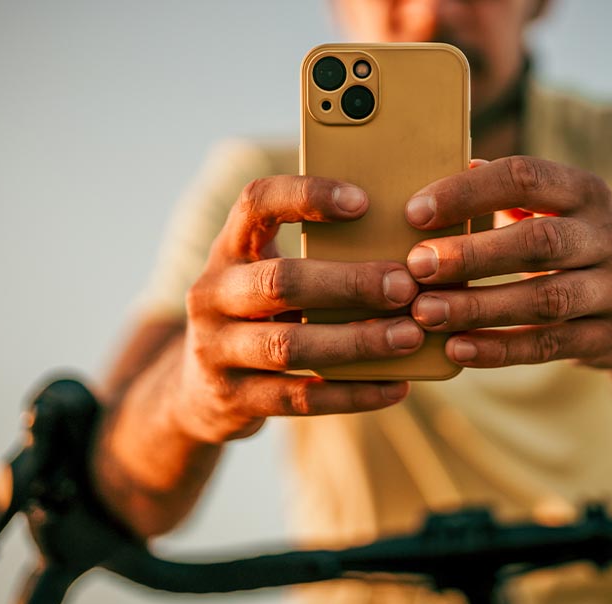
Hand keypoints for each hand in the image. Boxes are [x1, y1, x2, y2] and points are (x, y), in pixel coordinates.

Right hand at [177, 175, 424, 442]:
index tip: (363, 201)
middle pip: (279, 282)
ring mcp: (215, 350)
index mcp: (228, 249)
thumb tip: (412, 242)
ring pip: (288, 346)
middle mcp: (212, 294)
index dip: (305, 195)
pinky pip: (298, 399)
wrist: (199, 391)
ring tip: (410, 336)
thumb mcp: (267, 274)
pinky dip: (351, 394)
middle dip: (348, 284)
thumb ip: (317, 256)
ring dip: (356, 342)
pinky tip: (396, 387)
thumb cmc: (262, 315)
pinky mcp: (233, 399)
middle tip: (406, 287)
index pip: (256, 203)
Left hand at [404, 156, 611, 369]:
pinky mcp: (609, 337)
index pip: (525, 178)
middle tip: (416, 267)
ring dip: (479, 307)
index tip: (415, 213)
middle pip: (539, 241)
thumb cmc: (565, 245)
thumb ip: (499, 193)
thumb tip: (441, 178)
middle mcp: (607, 236)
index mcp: (584, 191)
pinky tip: (457, 348)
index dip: (468, 193)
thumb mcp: (548, 209)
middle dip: (471, 254)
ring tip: (426, 313)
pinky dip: (500, 349)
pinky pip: (549, 346)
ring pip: (546, 299)